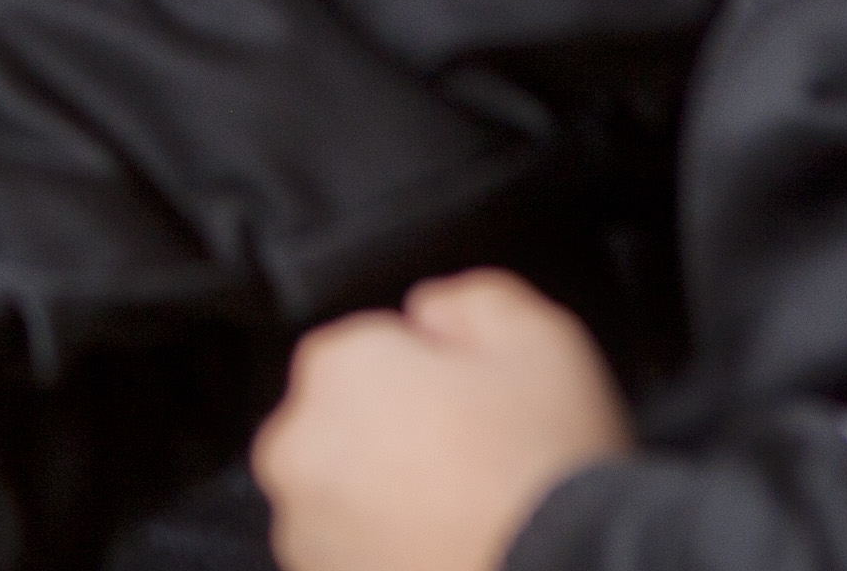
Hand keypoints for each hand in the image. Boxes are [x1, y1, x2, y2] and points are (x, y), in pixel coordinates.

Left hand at [252, 272, 633, 570]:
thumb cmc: (549, 470)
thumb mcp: (541, 340)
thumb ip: (472, 301)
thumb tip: (431, 311)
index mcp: (338, 366)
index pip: (377, 352)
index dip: (440, 380)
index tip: (481, 414)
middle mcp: (298, 447)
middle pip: (354, 427)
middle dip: (406, 442)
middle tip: (481, 471)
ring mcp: (304, 530)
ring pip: (349, 498)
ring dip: (393, 504)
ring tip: (472, 521)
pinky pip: (354, 555)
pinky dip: (389, 555)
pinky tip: (451, 555)